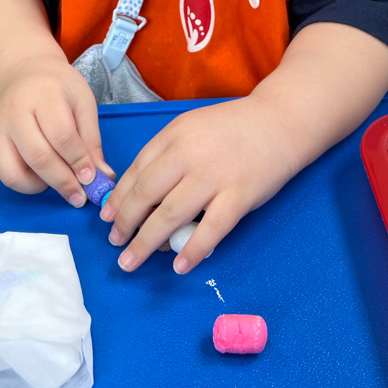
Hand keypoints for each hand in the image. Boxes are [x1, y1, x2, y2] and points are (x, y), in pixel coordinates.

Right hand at [0, 55, 113, 206]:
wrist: (23, 73)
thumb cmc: (58, 87)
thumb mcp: (82, 102)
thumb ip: (91, 140)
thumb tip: (103, 176)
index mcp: (43, 96)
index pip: (61, 135)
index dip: (78, 160)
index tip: (92, 177)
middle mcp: (14, 114)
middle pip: (38, 157)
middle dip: (63, 181)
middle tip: (80, 195)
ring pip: (13, 173)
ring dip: (41, 186)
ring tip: (60, 183)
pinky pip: (6, 175)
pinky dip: (26, 184)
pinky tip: (43, 178)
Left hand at [99, 97, 299, 273]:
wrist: (280, 121)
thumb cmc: (234, 128)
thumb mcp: (192, 128)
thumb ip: (168, 155)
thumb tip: (142, 195)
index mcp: (174, 135)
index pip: (136, 171)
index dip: (119, 199)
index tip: (108, 218)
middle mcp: (189, 154)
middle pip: (146, 194)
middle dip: (125, 223)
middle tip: (115, 243)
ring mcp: (214, 176)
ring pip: (170, 215)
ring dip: (146, 243)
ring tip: (131, 260)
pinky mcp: (239, 195)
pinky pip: (211, 229)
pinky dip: (192, 250)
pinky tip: (180, 266)